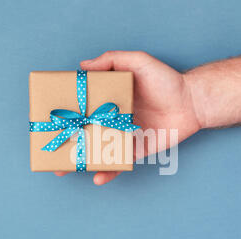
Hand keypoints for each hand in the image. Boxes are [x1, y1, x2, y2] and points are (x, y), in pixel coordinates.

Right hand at [55, 51, 202, 184]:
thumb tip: (82, 66)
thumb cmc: (166, 80)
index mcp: (109, 98)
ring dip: (80, 160)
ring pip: (97, 150)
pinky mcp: (136, 150)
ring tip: (63, 168)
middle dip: (66, 141)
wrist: (192, 102)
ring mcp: (123, 136)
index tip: (48, 117)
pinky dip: (108, 172)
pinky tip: (97, 176)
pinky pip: (119, 162)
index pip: (82, 106)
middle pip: (84, 131)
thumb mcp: (138, 62)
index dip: (66, 112)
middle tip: (49, 148)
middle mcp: (113, 118)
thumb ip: (112, 60)